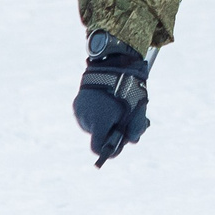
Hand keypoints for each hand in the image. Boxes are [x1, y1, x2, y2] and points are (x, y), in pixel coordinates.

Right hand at [75, 30, 150, 163]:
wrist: (112, 64)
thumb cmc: (127, 90)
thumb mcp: (137, 112)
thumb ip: (135, 130)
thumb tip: (131, 140)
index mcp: (99, 124)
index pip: (98, 149)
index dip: (109, 151)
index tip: (118, 145)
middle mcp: (85, 119)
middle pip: (98, 136)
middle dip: (111, 132)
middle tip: (124, 120)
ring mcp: (79, 111)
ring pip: (93, 125)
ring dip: (104, 122)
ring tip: (115, 107)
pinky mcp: (77, 103)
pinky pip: (88, 115)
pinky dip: (97, 112)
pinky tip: (106, 101)